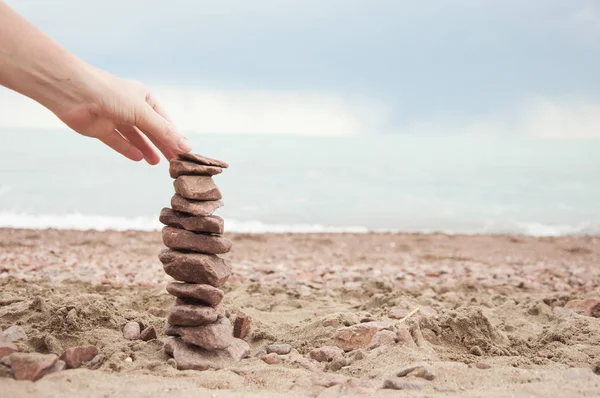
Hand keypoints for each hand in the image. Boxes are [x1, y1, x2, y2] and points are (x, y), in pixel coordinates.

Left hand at [51, 67, 191, 164]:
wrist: (73, 92)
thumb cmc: (111, 94)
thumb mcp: (143, 113)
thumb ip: (164, 132)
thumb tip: (187, 147)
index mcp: (143, 97)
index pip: (164, 120)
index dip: (174, 135)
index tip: (184, 152)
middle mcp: (130, 107)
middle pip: (150, 130)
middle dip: (162, 145)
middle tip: (174, 162)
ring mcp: (115, 118)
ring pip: (135, 137)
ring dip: (146, 149)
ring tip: (157, 163)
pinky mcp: (100, 128)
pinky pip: (118, 141)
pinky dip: (128, 149)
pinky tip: (138, 159)